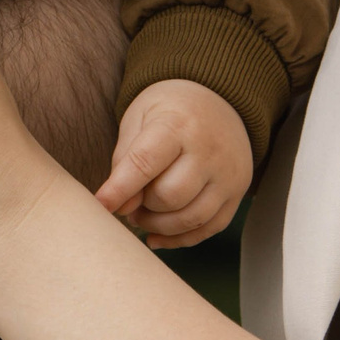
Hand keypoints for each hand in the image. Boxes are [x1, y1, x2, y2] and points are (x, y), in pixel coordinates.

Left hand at [94, 80, 252, 248]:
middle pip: (170, 196)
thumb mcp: (139, 120)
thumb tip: (122, 207)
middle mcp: (209, 150)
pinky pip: (209, 228)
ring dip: (158, 226)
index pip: (145, 163)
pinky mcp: (237, 192)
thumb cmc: (167, 112)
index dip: (119, 189)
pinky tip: (157, 236)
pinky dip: (179, 239)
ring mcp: (228, 174)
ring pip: (191, 218)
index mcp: (178, 124)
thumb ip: (126, 161)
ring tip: (143, 216)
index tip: (101, 206)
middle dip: (143, 207)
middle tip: (130, 203)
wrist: (218, 99)